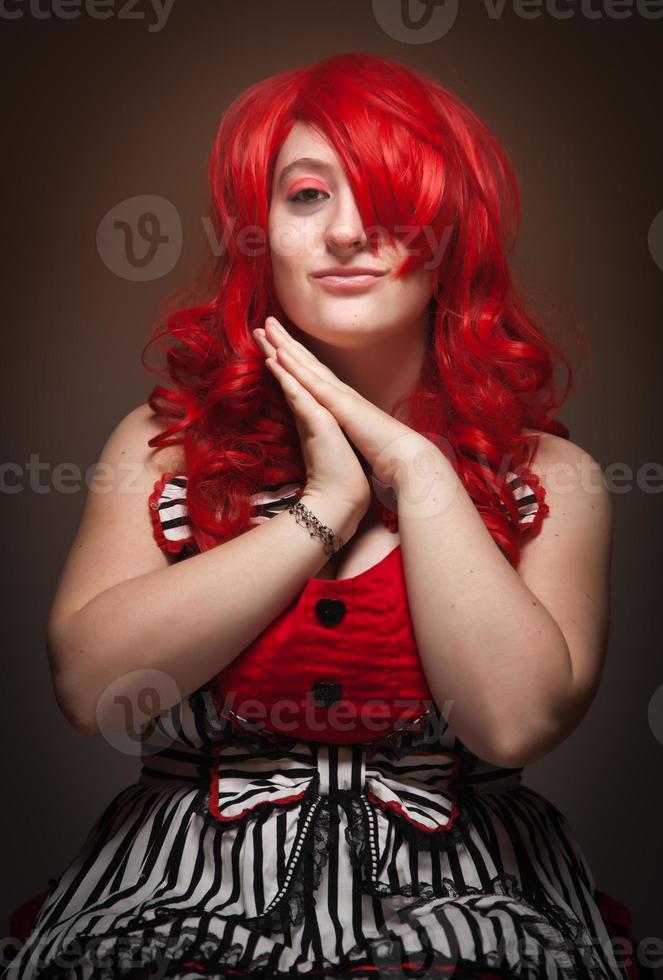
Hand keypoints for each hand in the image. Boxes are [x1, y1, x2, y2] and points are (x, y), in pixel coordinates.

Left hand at [253, 316, 435, 492]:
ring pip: (308, 366)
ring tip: (267, 327)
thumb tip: (341, 427)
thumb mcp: (358, 434)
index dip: (297, 358)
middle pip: (308, 362)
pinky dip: (296, 368)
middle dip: (286, 341)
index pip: (315, 375)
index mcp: (343, 401)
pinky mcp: (342, 406)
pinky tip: (279, 354)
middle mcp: (340, 392)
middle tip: (266, 321)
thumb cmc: (384, 451)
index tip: (277, 343)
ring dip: (286, 345)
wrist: (403, 458)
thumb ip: (348, 426)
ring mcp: (341, 396)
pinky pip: (314, 383)